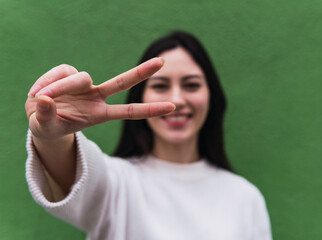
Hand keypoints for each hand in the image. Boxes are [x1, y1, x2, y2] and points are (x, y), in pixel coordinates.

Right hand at [25, 58, 174, 140]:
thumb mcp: (46, 128)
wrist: (40, 116)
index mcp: (99, 115)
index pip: (128, 112)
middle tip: (162, 62)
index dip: (150, 110)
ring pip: (80, 78)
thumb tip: (45, 100)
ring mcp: (85, 85)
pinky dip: (48, 81)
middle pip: (123, 82)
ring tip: (40, 98)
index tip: (172, 107)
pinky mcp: (71, 73)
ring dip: (59, 87)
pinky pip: (62, 72)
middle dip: (141, 72)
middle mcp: (96, 97)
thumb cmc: (49, 126)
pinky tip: (37, 92)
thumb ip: (46, 117)